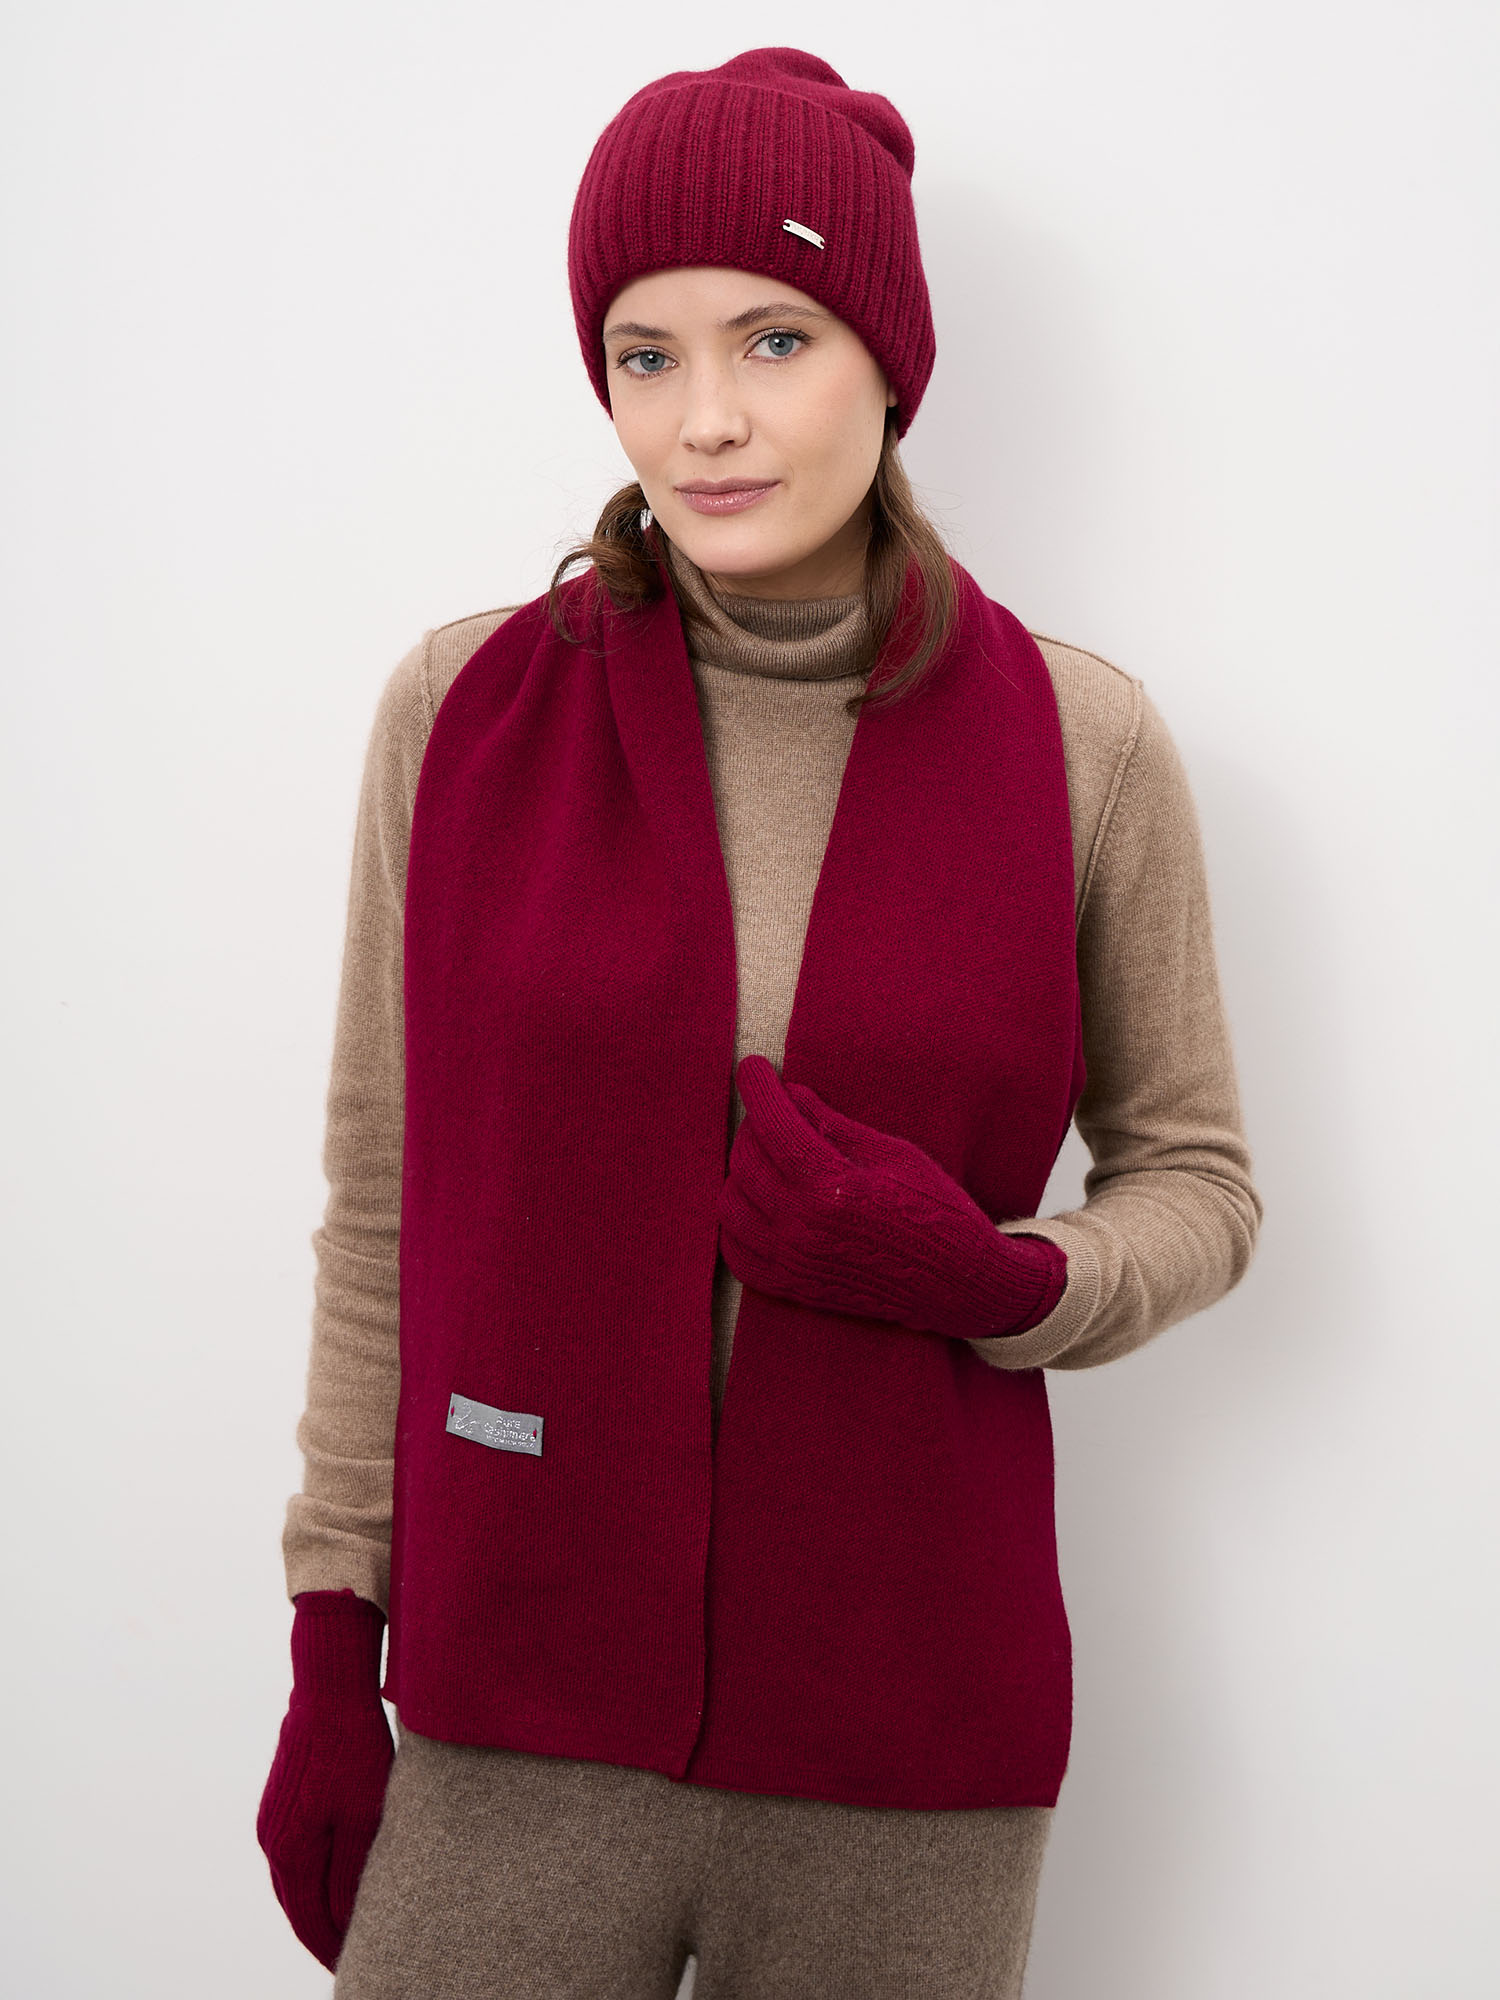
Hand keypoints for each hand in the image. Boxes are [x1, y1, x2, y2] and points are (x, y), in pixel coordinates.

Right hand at [257, 1590, 393, 1971]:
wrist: (329, 1685)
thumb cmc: (353, 1748)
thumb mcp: (363, 1816)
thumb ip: (349, 1874)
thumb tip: (344, 1924)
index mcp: (290, 1851)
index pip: (311, 1921)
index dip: (333, 1949)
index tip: (357, 1966)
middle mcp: (272, 1842)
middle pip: (299, 1907)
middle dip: (325, 1935)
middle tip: (355, 1956)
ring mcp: (274, 1820)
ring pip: (296, 1882)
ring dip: (318, 1907)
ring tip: (349, 1927)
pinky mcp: (284, 1800)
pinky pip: (297, 1855)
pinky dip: (315, 1877)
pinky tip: (336, 1879)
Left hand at [717, 1054, 1065, 1340]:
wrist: (959, 1285)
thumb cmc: (937, 1211)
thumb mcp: (895, 1154)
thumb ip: (835, 1124)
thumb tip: (791, 1094)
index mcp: (834, 1187)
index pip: (774, 1125)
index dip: (758, 1089)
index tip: (752, 1068)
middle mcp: (805, 1228)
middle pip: (746, 1160)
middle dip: (754, 1125)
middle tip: (777, 1112)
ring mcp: (795, 1263)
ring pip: (730, 1205)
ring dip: (742, 1172)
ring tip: (770, 1156)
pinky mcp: (794, 1289)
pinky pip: (736, 1254)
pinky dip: (737, 1223)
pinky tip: (759, 1202)